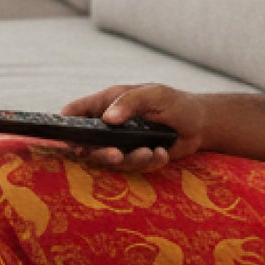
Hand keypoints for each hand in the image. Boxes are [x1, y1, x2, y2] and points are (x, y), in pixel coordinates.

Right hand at [57, 83, 208, 171]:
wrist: (200, 124)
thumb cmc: (174, 103)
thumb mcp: (154, 95)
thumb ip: (130, 102)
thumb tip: (107, 118)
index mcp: (106, 104)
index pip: (74, 114)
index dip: (64, 127)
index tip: (68, 140)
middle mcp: (109, 127)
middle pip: (88, 146)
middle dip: (101, 154)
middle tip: (116, 154)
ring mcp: (121, 144)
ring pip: (112, 161)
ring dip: (131, 159)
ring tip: (151, 151)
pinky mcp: (136, 159)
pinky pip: (134, 169)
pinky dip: (150, 163)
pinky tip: (163, 153)